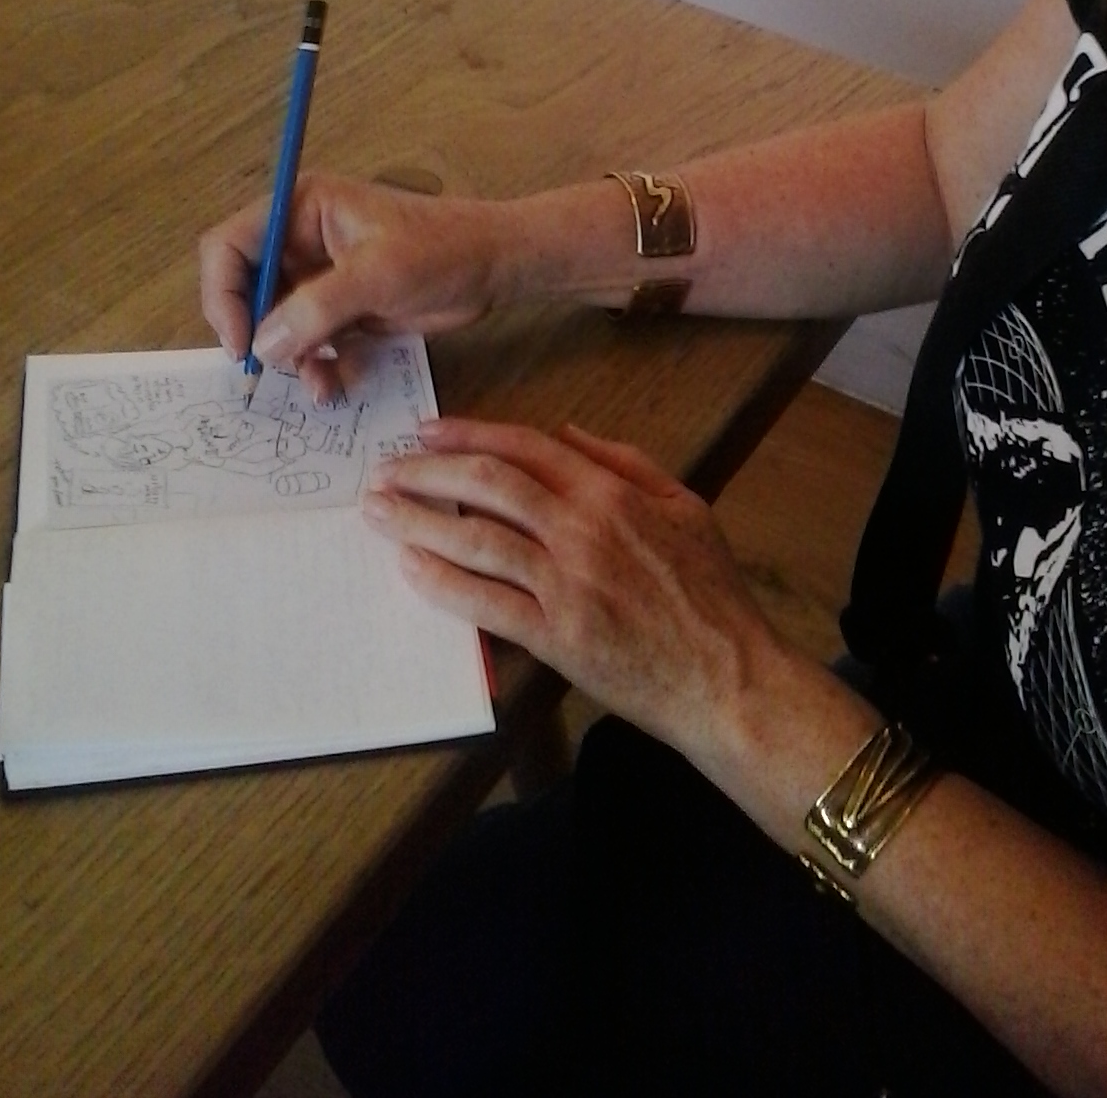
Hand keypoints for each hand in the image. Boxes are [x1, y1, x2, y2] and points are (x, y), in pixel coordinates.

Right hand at [199, 174, 498, 398]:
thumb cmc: (442, 250)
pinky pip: (304, 341)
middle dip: (254, 332)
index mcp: (300, 209)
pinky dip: (311, 364)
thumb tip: (263, 345)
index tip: (241, 341)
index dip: (223, 294)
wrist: (493, 268)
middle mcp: (299, 239)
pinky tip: (330, 385)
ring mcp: (317, 276)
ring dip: (287, 357)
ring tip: (316, 383)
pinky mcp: (337, 307)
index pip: (230, 245)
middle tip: (269, 371)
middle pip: (243, 289)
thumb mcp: (379, 274)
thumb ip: (318, 307)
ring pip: (272, 323)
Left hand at [362, 419, 782, 758]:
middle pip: (490, 485)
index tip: (426, 432)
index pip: (526, 448)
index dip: (470, 434)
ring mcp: (567, 586)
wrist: (726, 675)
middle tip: (385, 471)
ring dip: (419, 521)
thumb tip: (566, 434)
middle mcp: (584, 531)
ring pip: (478, 540)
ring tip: (379, 513)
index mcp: (613, 494)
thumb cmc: (710, 593)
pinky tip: (411, 569)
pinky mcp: (557, 639)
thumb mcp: (685, 506)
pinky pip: (486, 604)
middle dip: (428, 471)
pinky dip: (442, 583)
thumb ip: (626, 463)